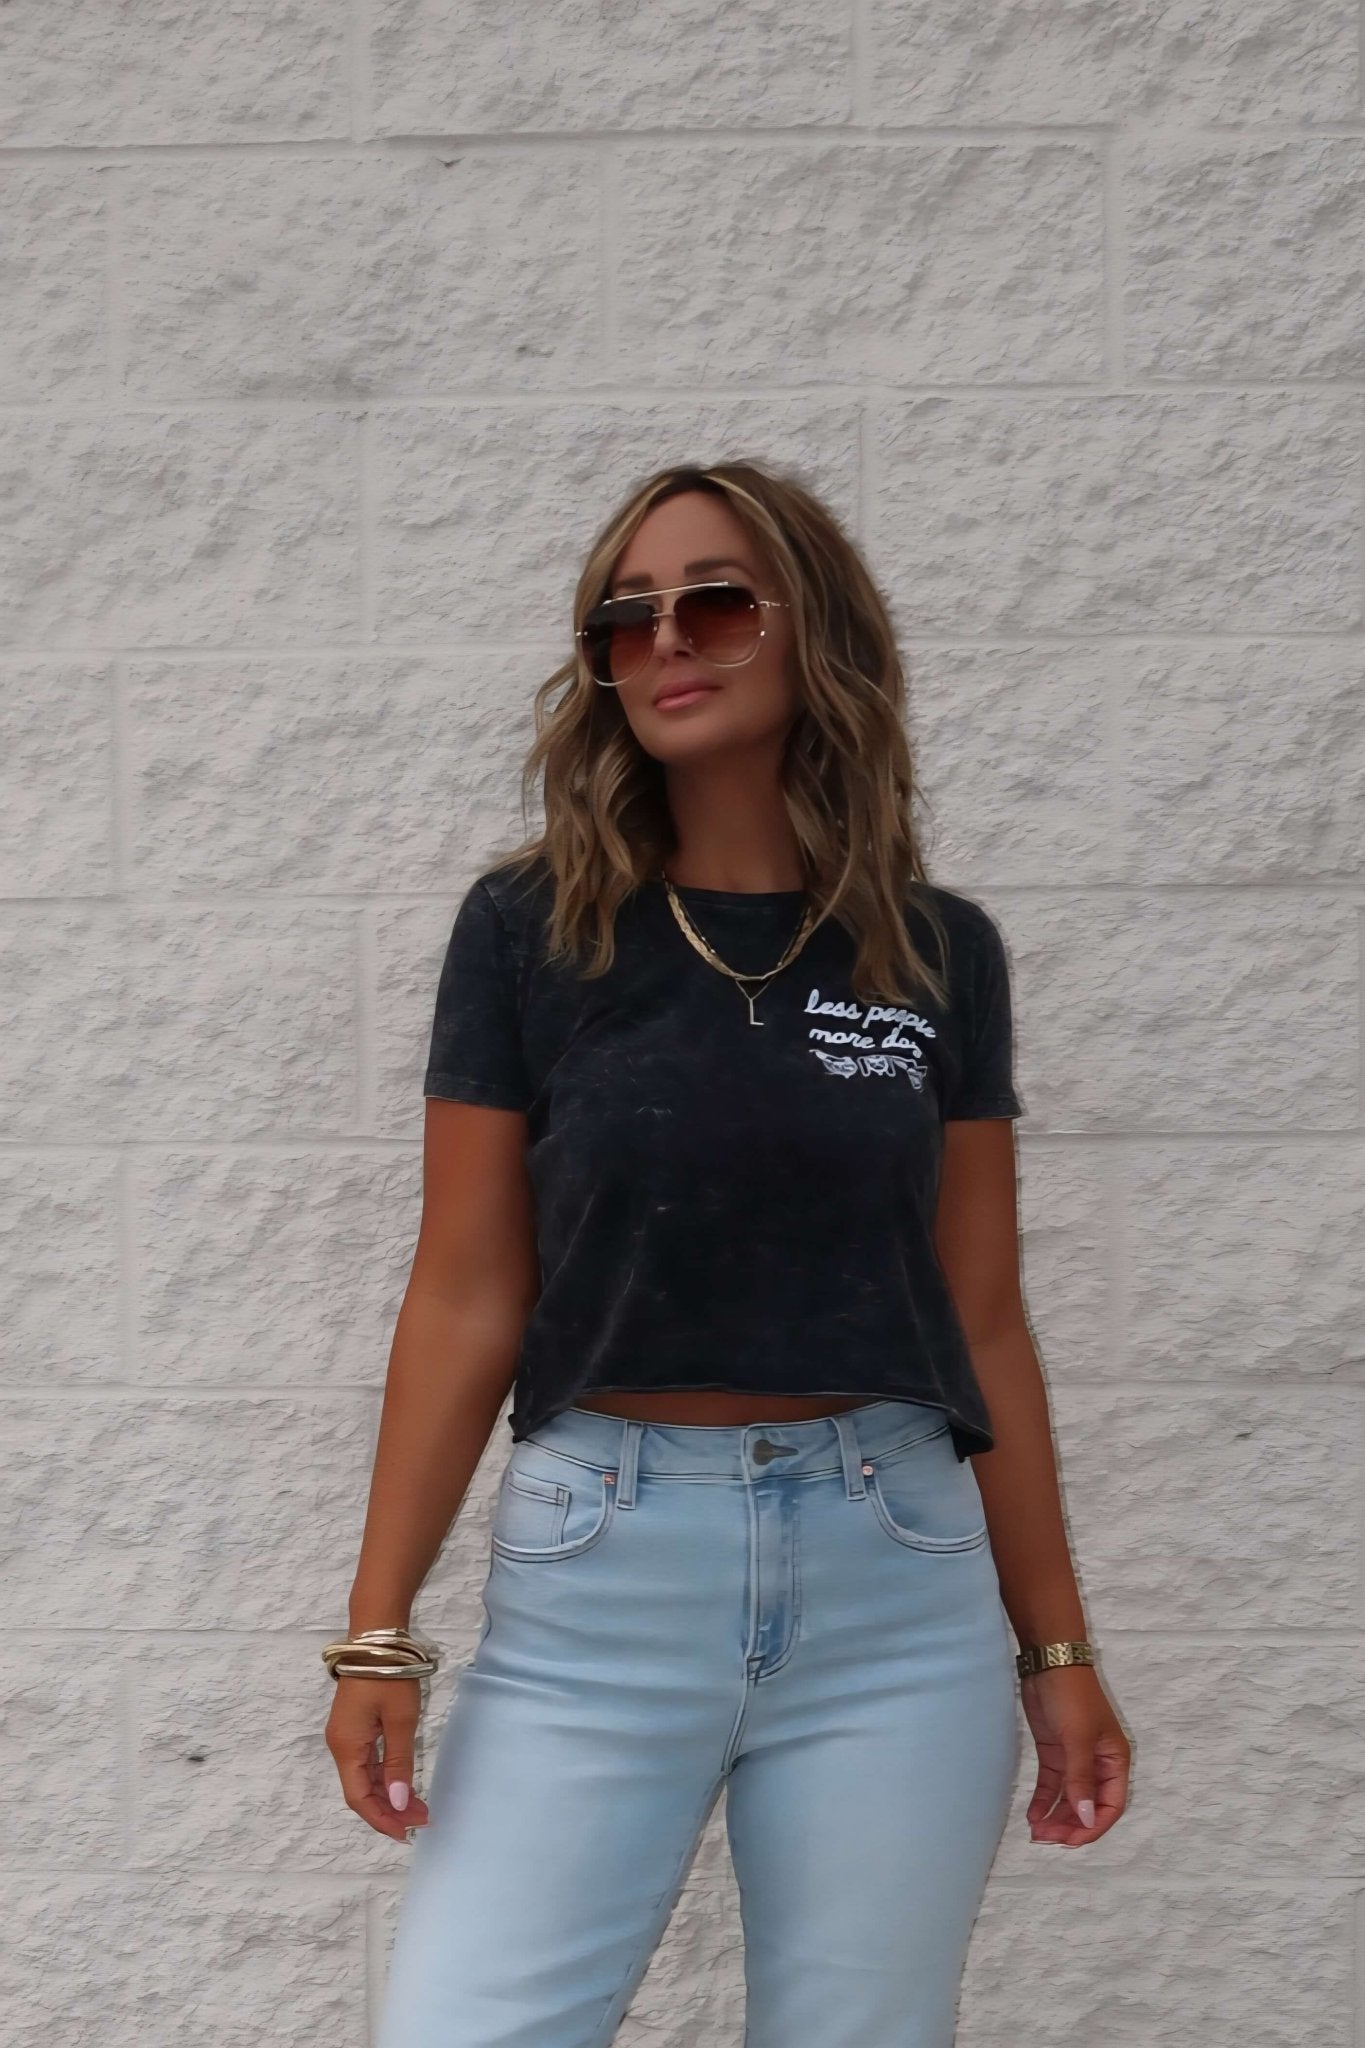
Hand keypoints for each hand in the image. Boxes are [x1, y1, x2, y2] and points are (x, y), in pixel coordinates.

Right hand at [325, 1675, 431, 1840]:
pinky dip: (385, 1777)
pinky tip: (404, 1784)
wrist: (376, 1638)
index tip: (406, 1834)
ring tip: (419, 1807)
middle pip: (361, 1791)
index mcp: (346, 1747)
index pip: (358, 1798)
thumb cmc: (389, 1677)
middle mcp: (341, 1746)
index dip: (381, 1819)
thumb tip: (396, 1804)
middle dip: (390, 1810)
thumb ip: (398, 1764)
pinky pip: (368, 1762)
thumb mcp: (401, 1721)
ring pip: (365, 1778)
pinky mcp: (356, 1727)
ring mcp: (347, 1736)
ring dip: (389, 1795)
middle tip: (422, 1819)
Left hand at [1020, 1664, 1129, 1845]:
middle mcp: (1097, 1764)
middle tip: (1046, 1839)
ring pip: (1068, 1798)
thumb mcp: (1078, 1739)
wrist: (1048, 1662)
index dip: (1092, 1827)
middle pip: (1088, 1806)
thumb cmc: (1072, 1697)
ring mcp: (1075, 1758)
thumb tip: (1086, 1819)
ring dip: (1055, 1816)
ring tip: (1036, 1832)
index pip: (1109, 1806)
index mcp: (1114, 1761)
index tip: (1069, 1840)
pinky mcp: (1054, 1751)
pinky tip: (1032, 1815)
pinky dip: (1043, 1801)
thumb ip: (1080, 1780)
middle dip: (1070, 1825)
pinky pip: (1052, 1784)